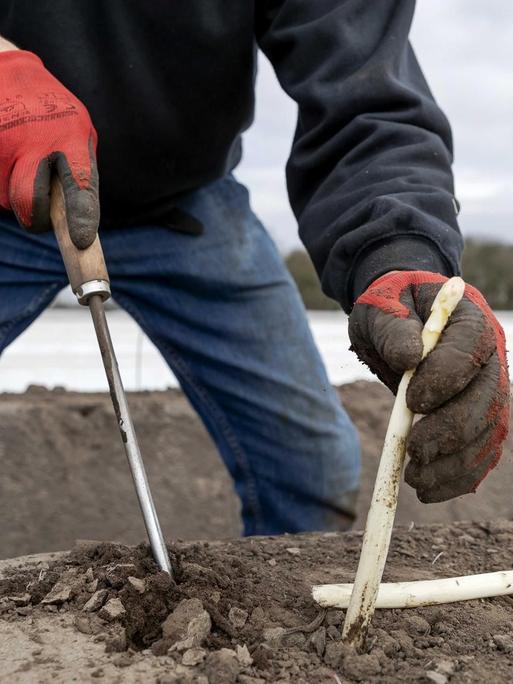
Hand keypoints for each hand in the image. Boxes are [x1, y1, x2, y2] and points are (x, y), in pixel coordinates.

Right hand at [0, 50, 97, 247]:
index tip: (80, 241)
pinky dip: (1, 183)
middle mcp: (31, 139)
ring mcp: (0, 144)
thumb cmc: (52, 112)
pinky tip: (6, 158)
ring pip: (5, 200)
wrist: (7, 74)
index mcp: (69, 135)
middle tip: (42, 215)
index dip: (80, 216)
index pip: (79, 184)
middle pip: (28, 203)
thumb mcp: (78, 131)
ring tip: (22, 166)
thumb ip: (80, 172)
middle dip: (37, 218)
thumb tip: (81, 222)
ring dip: (15, 195)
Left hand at [349, 270, 509, 502]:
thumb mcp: (381, 309)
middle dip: (451, 431)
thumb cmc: (390, 310)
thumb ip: (394, 328)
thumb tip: (409, 358)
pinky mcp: (479, 417)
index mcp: (469, 321)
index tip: (411, 402)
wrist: (399, 322)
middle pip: (487, 400)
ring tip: (415, 480)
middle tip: (413, 451)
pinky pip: (480, 453)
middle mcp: (489, 358)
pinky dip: (459, 477)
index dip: (445, 379)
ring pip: (487, 433)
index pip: (469, 352)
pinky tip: (431, 491)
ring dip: (455, 463)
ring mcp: (488, 390)